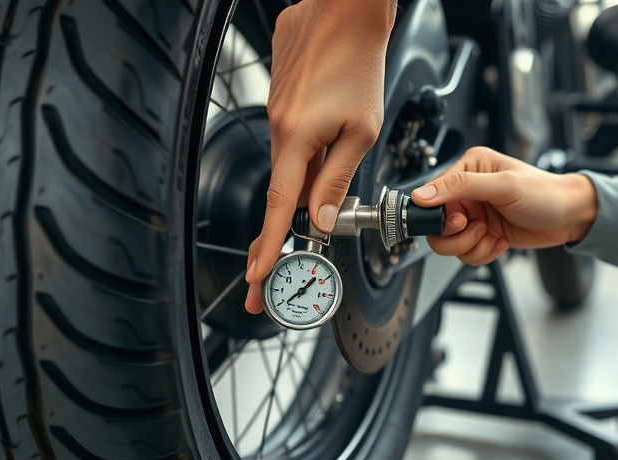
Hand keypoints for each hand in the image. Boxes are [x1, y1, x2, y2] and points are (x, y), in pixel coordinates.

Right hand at [244, 0, 396, 312]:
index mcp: (297, 139)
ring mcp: (276, 109)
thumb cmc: (360, 62)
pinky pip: (289, 133)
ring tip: (323, 182)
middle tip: (265, 270)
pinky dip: (302, 148)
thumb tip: (321, 216)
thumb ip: (337, 178)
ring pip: (289, 160)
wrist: (347, 10)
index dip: (267, 245)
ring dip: (301, 180)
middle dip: (277, 231)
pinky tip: (323, 136)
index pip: (278, 206)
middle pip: (283, 187)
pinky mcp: (280, 94)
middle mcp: (279, 126)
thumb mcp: (360, 131)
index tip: (257, 275)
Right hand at [412, 147, 597, 265]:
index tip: (459, 221)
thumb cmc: (545, 193)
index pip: (432, 195)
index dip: (440, 215)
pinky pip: (466, 254)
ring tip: (492, 235)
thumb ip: (460, 187)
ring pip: (450, 244)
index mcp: (468, 168)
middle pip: (436, 226)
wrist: (570, 216)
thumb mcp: (502, 185)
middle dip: (457, 236)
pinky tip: (500, 241)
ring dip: (471, 247)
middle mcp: (467, 192)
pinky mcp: (482, 234)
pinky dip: (482, 253)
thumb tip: (423, 194)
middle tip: (478, 229)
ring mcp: (474, 215)